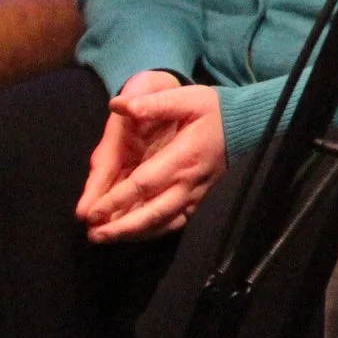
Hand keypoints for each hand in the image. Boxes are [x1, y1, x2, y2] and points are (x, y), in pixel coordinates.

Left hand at [81, 81, 225, 242]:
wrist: (246, 125)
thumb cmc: (212, 110)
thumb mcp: (187, 98)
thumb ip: (153, 103)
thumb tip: (117, 105)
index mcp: (182, 157)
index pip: (144, 184)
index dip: (116, 200)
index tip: (91, 212)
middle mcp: (189, 182)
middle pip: (153, 213)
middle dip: (122, 228)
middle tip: (94, 236)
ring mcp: (195, 194)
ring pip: (163, 223)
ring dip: (134, 234)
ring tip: (106, 239)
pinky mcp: (199, 200)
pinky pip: (175, 222)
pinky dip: (153, 232)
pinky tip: (133, 235)